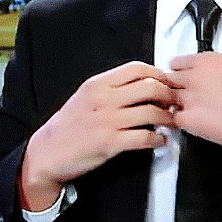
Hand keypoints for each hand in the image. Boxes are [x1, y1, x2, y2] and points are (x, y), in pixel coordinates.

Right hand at [19, 61, 173, 210]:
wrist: (47, 153)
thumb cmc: (68, 125)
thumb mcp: (86, 96)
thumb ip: (111, 88)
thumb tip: (142, 82)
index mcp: (98, 84)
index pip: (137, 68)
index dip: (158, 73)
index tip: (166, 81)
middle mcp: (103, 98)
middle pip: (150, 86)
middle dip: (168, 94)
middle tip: (174, 102)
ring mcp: (107, 121)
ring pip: (151, 111)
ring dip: (168, 118)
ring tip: (171, 121)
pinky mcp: (110, 143)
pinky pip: (144, 137)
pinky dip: (158, 139)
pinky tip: (160, 140)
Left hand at [166, 12, 221, 159]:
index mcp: (205, 61)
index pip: (177, 61)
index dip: (181, 69)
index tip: (186, 74)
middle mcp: (193, 78)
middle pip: (169, 78)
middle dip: (175, 85)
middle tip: (186, 92)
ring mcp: (188, 99)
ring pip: (167, 97)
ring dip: (173, 102)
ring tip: (187, 108)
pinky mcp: (187, 120)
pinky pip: (171, 118)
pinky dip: (176, 120)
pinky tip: (187, 122)